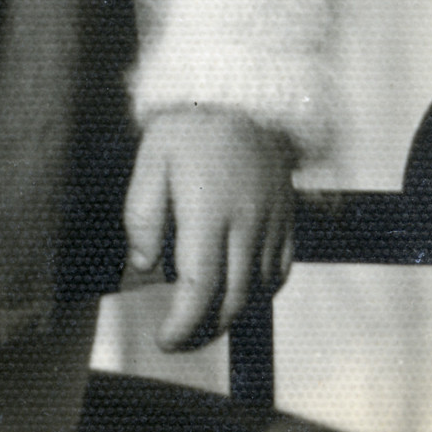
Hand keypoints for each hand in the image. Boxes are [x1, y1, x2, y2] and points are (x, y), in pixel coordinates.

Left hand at [124, 106, 294, 350]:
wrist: (242, 91)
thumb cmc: (188, 125)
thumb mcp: (151, 159)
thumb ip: (143, 214)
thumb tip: (144, 264)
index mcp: (209, 210)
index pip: (200, 287)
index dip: (182, 325)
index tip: (163, 340)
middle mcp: (247, 223)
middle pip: (233, 300)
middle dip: (203, 330)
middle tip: (177, 338)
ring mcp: (273, 222)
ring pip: (259, 292)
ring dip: (231, 314)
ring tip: (201, 319)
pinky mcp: (288, 217)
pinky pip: (280, 272)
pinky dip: (260, 293)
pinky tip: (239, 293)